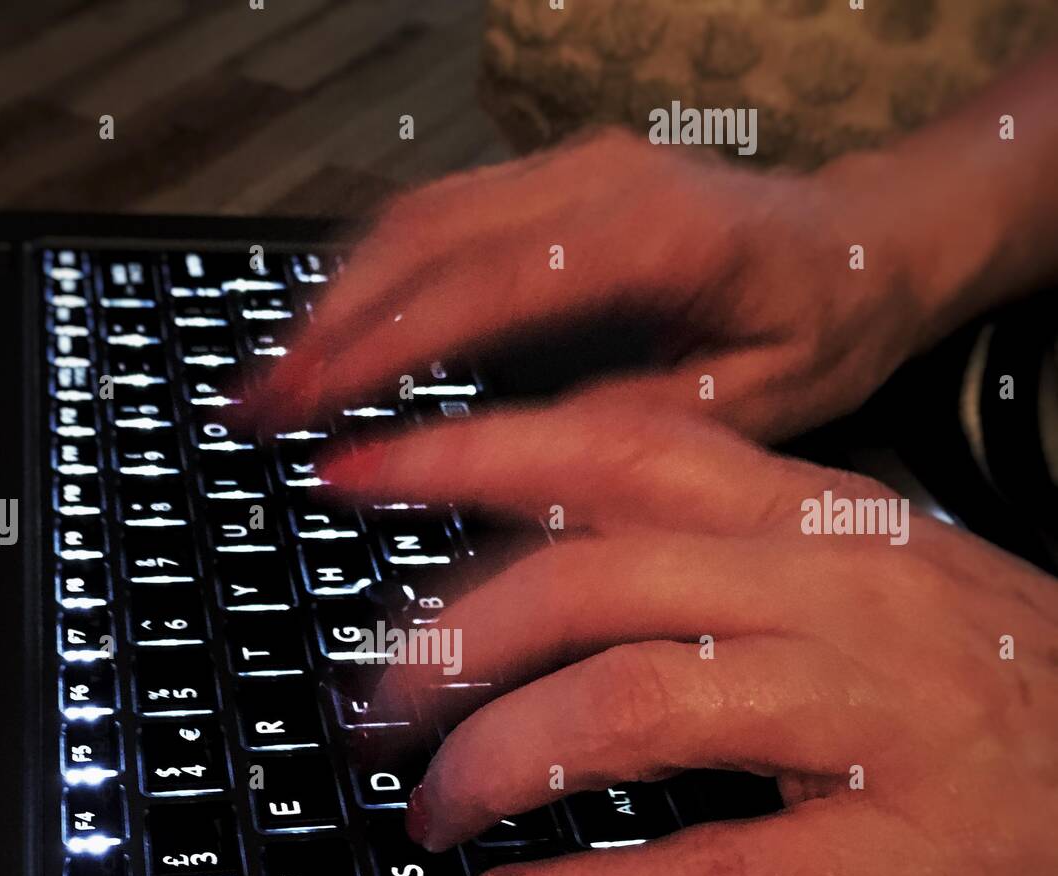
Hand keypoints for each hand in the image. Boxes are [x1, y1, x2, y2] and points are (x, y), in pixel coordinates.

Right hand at [252, 125, 929, 441]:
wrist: (867, 242)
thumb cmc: (825, 325)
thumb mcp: (755, 405)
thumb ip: (630, 430)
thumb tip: (506, 466)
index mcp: (654, 235)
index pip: (478, 287)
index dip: (377, 349)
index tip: (301, 408)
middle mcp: (597, 178)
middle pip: (421, 238)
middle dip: (322, 329)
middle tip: (250, 409)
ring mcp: (569, 167)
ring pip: (415, 217)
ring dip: (330, 300)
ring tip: (270, 383)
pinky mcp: (551, 182)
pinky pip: (438, 215)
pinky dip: (370, 277)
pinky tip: (331, 334)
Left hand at [322, 402, 1057, 875]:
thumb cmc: (1001, 676)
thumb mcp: (872, 568)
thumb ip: (727, 548)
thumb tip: (551, 560)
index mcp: (819, 519)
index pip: (613, 451)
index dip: (466, 455)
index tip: (355, 471)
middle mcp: (835, 597)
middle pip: (588, 583)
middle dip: (445, 644)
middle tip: (371, 707)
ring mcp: (871, 723)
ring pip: (629, 709)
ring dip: (497, 763)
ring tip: (431, 810)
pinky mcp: (901, 855)